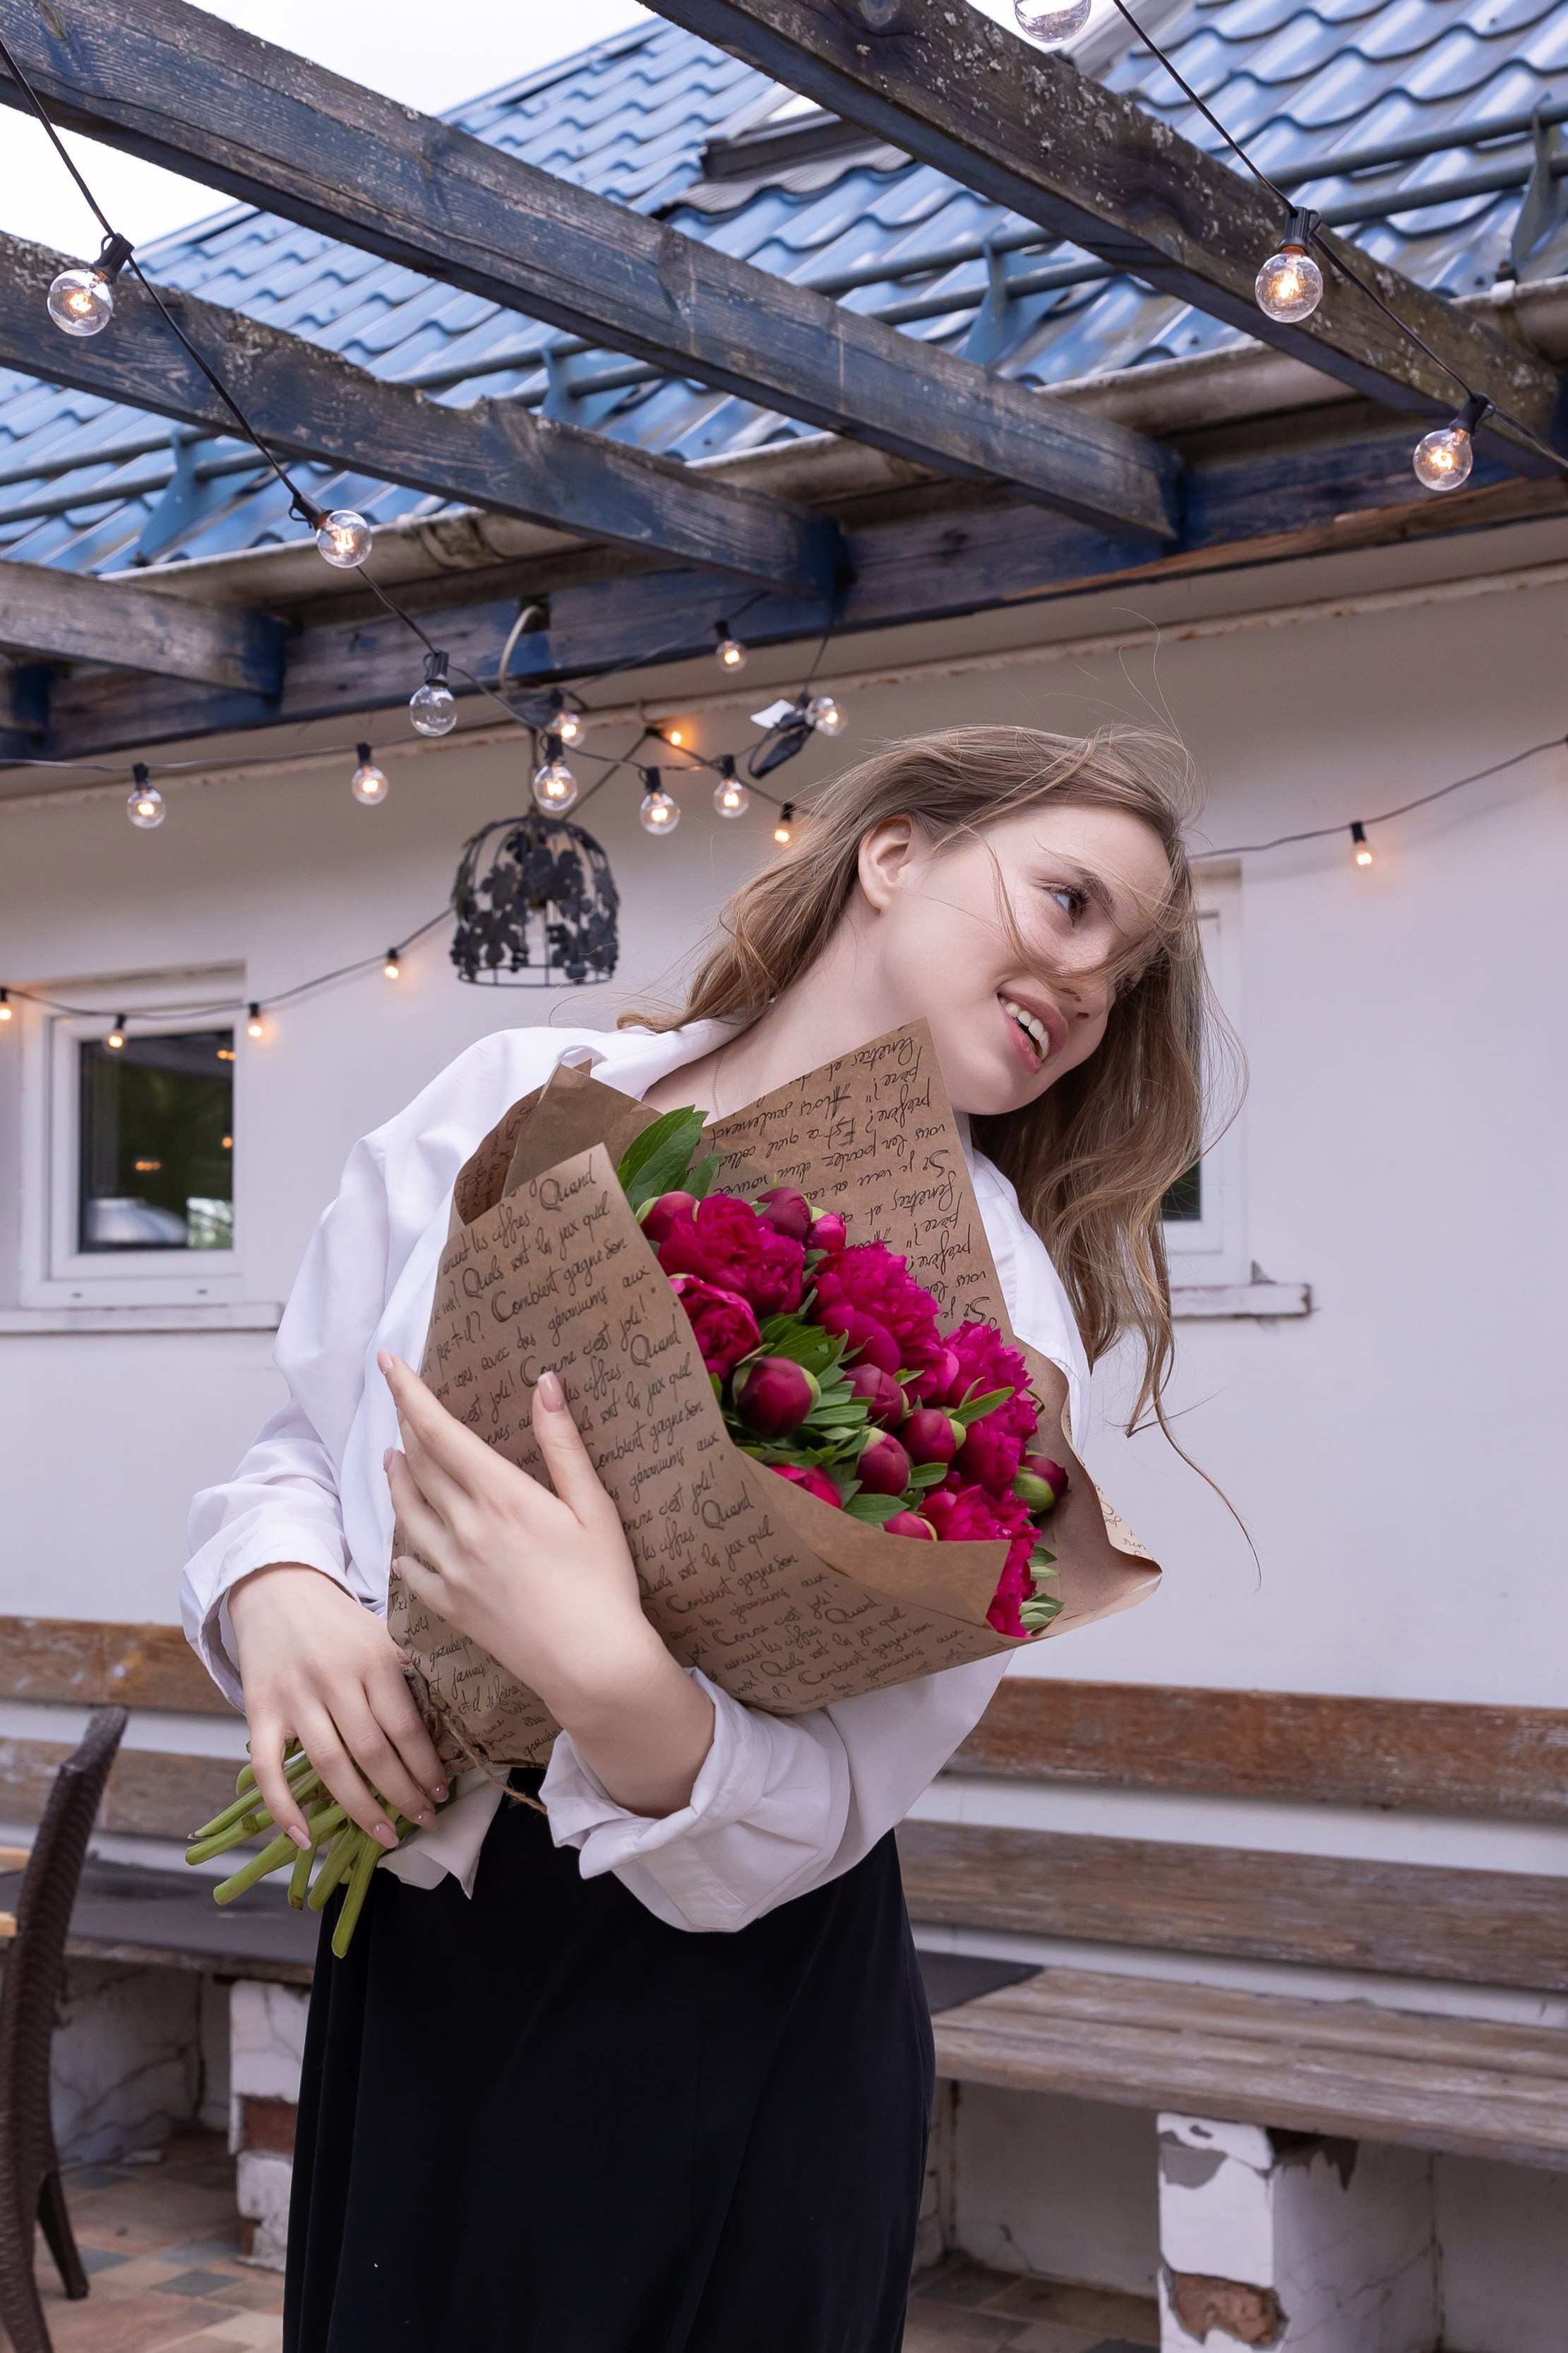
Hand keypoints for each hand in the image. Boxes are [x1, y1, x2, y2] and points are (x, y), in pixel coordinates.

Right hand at [227, 1563, 447, 1851]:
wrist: (276, 1589)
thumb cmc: (338, 1621)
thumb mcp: (382, 1634)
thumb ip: (408, 1673)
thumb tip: (444, 1724)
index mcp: (372, 1659)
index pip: (405, 1725)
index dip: (426, 1765)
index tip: (441, 1791)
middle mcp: (334, 1679)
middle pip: (372, 1752)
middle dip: (403, 1794)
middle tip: (426, 1820)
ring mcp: (294, 1698)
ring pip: (330, 1766)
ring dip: (360, 1810)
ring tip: (387, 1836)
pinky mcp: (259, 1712)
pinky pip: (269, 1769)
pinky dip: (284, 1808)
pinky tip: (305, 1837)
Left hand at [381, 1354, 713, 1817]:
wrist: (589, 1665)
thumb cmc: (603, 1584)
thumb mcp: (593, 1507)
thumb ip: (562, 1444)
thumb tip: (544, 1382)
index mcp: (500, 1497)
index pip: (440, 1431)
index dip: (409, 1393)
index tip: (387, 1362)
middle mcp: (464, 1528)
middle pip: (418, 1465)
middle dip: (405, 1426)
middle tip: (398, 1401)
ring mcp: (451, 1570)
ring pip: (406, 1513)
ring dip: (397, 1479)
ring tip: (393, 1459)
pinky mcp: (451, 1606)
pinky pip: (412, 1570)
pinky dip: (404, 1549)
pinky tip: (403, 1547)